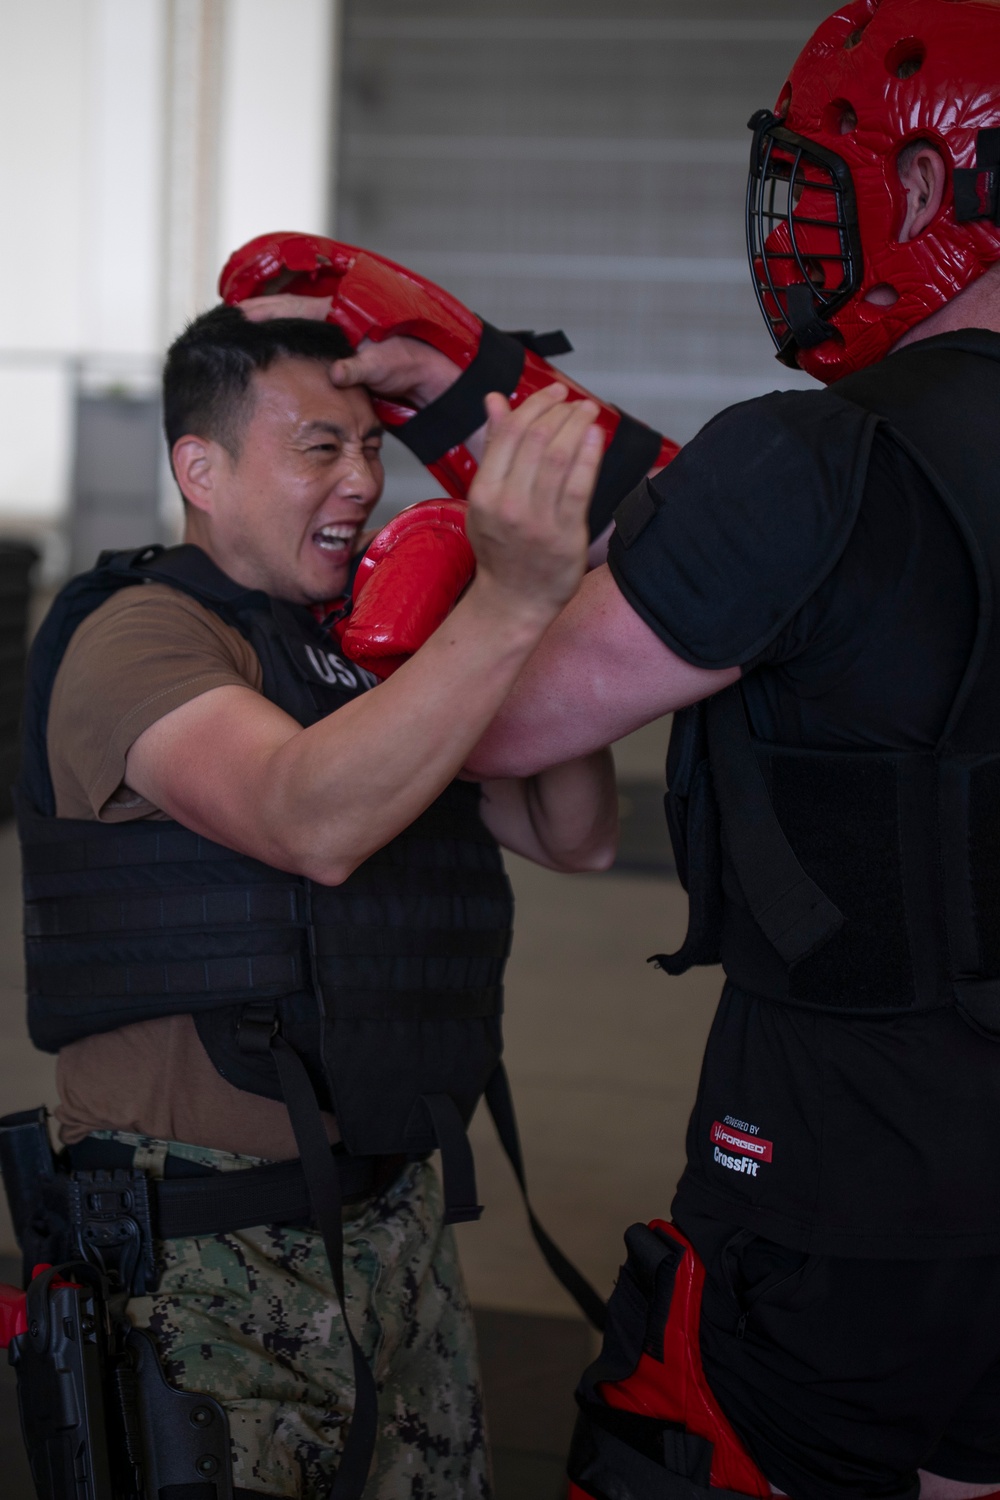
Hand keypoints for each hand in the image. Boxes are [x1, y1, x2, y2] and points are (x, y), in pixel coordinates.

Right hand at [238, 294, 460, 408]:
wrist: (422, 377)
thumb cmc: (407, 363)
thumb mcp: (385, 364)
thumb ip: (361, 367)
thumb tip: (337, 373)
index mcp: (341, 314)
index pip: (294, 307)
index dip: (265, 311)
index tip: (239, 314)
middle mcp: (332, 320)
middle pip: (285, 313)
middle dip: (257, 315)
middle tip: (226, 321)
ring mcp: (331, 335)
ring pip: (290, 328)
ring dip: (266, 330)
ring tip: (237, 335)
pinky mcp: (333, 352)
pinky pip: (299, 344)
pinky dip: (280, 346)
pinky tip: (264, 355)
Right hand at [466, 385, 601, 621]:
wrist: (514, 600)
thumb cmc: (501, 549)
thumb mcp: (486, 498)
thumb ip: (494, 447)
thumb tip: (495, 400)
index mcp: (485, 493)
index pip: (509, 433)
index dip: (534, 404)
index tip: (553, 392)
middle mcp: (508, 505)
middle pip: (535, 439)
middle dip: (559, 410)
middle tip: (575, 400)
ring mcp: (537, 522)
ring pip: (558, 457)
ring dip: (577, 426)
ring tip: (588, 412)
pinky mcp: (565, 535)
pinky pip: (579, 485)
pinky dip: (589, 455)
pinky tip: (596, 437)